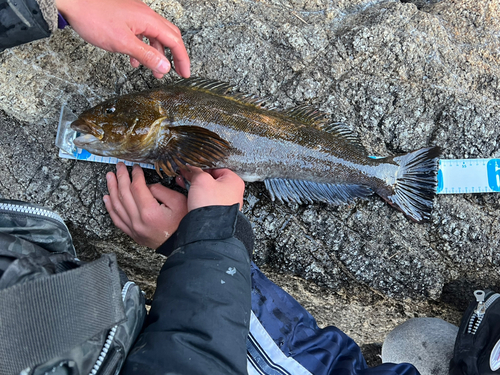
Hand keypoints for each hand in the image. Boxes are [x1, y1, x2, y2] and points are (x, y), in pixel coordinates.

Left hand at [56, 0, 189, 78]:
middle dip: (174, 55)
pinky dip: (143, 47)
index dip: (182, 59)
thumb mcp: (123, 42)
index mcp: (148, 20)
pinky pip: (141, 33)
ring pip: (154, 35)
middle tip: (177, 71)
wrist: (71, 1)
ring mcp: (135, 14)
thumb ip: (146, 55)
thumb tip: (165, 67)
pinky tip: (135, 58)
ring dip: (156, 54)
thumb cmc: (93, 17)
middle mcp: (145, 15)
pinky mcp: (126, 16)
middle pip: (169, 36)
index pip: (174, 41)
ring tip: (153, 70)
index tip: (184, 73)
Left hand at [103, 163, 187, 248]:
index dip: (135, 175)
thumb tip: (146, 186)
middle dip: (121, 177)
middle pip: (124, 194)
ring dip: (112, 189)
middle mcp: (138, 221)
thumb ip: (161, 191)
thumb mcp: (178, 202)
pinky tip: (106, 198)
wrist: (181, 245)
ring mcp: (133, 228)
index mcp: (150, 212)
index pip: (137, 187)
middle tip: (118, 166)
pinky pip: (117, 219)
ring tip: (109, 177)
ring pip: (117, 205)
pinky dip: (110, 207)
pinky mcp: (132, 234)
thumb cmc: (182, 224)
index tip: (135, 167)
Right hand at [176, 167, 244, 211]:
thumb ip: (196, 171)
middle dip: (197, 178)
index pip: (216, 168)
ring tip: (185, 186)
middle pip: (212, 180)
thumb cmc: (212, 206)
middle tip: (186, 177)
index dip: (202, 168)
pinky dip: (199, 198)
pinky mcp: (219, 213)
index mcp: (234, 181)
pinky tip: (191, 198)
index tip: (191, 169)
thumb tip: (191, 168)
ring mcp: (227, 204)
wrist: (210, 229)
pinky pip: (208, 201)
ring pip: (209, 191)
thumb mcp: (201, 181)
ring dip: (196, 188)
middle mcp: (234, 192)